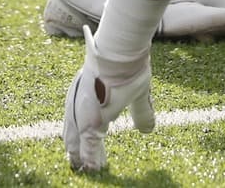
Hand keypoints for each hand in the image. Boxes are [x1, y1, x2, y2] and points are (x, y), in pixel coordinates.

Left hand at [63, 28, 153, 172]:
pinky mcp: (89, 120)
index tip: (88, 154)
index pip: (85, 125)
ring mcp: (83, 112)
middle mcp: (82, 106)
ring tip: (86, 170)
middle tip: (79, 166)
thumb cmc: (129, 68)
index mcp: (91, 99)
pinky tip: (92, 167)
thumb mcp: (138, 94)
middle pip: (76, 134)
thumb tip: (148, 130)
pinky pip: (88, 144)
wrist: (121, 55)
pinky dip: (91, 157)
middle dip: (79, 150)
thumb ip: (141, 112)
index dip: (86, 140)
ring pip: (79, 141)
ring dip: (83, 156)